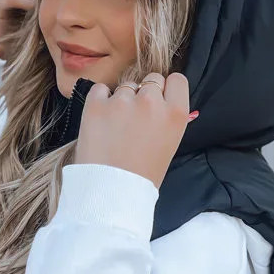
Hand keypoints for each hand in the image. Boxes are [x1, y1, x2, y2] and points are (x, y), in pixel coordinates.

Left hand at [74, 74, 190, 189]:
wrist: (110, 193)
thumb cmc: (142, 177)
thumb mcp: (169, 146)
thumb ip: (167, 119)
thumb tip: (161, 101)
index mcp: (175, 114)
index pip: (177, 80)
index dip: (166, 89)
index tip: (159, 101)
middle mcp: (152, 102)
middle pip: (151, 80)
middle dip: (144, 95)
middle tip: (135, 119)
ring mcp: (123, 101)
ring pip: (125, 86)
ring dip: (121, 100)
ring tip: (115, 128)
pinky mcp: (97, 104)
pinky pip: (100, 90)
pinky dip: (99, 101)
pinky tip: (101, 122)